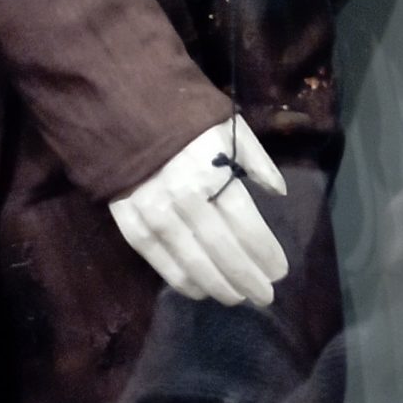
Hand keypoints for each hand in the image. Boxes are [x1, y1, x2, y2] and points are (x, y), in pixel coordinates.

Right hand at [110, 118, 288, 307]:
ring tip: (237, 297)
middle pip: (222, 250)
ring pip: (190, 261)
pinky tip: (199, 291)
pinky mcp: (128, 219)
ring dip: (217, 284)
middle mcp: (185, 199)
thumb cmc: (184, 117)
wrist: (122, 104)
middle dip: (246, 277)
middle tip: (264, 295)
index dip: (265, 252)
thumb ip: (257, 161)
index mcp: (214, 174)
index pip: (246, 226)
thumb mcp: (229, 126)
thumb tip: (279, 194)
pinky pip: (156, 258)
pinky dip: (179, 278)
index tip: (280, 271)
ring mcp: (153, 212)